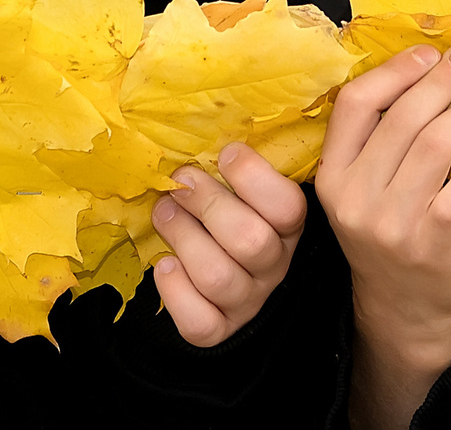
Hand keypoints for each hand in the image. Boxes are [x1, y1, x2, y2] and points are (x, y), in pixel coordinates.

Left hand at [150, 142, 308, 345]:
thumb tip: (203, 120)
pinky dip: (176, 292)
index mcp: (287, 226)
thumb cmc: (228, 211)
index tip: (225, 154)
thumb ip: (234, 165)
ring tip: (163, 211)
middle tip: (180, 181)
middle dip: (207, 204)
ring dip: (183, 237)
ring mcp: (247, 301)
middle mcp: (273, 266)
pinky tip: (165, 265)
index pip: (287, 207)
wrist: (223, 277)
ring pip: (218, 277)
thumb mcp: (241, 188)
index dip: (254, 177)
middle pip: (249, 241)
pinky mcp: (219, 329)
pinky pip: (200, 322)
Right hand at [317, 45, 450, 429]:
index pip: (354, 105)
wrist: (405, 313)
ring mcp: (392, 223)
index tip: (427, 53)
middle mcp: (355, 197)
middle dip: (440, 80)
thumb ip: (378, 143)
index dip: (394, 71)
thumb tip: (425, 72)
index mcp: (332, 176)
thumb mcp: (363, 192)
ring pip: (434, 145)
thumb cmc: (389, 237)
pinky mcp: (431, 244)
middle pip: (401, 118)